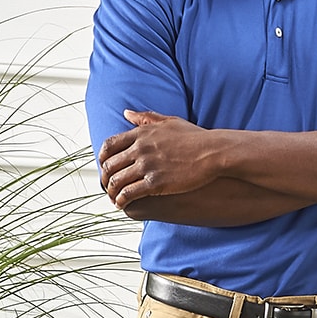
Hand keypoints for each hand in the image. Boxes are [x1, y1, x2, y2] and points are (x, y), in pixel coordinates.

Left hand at [99, 111, 223, 208]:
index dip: (102, 158)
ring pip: (117, 181)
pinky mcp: (155, 183)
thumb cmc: (196, 138)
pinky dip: (121, 200)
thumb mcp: (170, 121)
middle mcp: (140, 149)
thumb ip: (146, 118)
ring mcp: (147, 166)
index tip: (105, 167)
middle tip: (107, 186)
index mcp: (141, 134)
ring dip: (111, 192)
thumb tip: (126, 113)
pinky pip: (129, 193)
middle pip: (110, 165)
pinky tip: (122, 205)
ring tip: (114, 198)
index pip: (109, 145)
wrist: (214, 152)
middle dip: (105, 178)